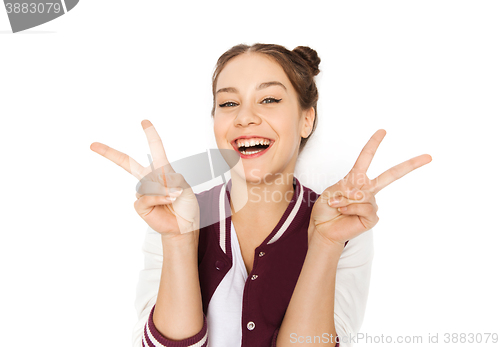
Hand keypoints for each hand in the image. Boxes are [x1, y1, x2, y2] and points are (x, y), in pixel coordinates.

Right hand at [90, 120, 199, 237]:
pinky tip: (167, 201)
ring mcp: (144, 192)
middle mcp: (150, 179)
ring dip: (164, 190)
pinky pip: (146, 197)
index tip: (144, 121)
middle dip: (110, 153)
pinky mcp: (140, 205)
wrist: (185, 226)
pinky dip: (159, 198)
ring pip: (147, 184)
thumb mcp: (185, 187)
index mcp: (162, 171)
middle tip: (93, 145)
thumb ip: (171, 181)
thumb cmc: (186, 206)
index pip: (156, 149)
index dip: (150, 135)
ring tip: (174, 197)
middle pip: (127, 163)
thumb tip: (157, 184)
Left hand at [310, 129, 431, 245]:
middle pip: (391, 175)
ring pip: (362, 195)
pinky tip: (344, 212)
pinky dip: (350, 209)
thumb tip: (361, 194)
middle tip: (428, 157)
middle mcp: (367, 190)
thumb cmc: (325, 210)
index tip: (383, 131)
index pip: (366, 158)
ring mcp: (371, 204)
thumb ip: (347, 189)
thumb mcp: (331, 191)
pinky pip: (363, 208)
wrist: (322, 228)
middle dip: (410, 165)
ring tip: (337, 206)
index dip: (374, 144)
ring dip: (345, 200)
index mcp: (357, 179)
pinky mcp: (372, 218)